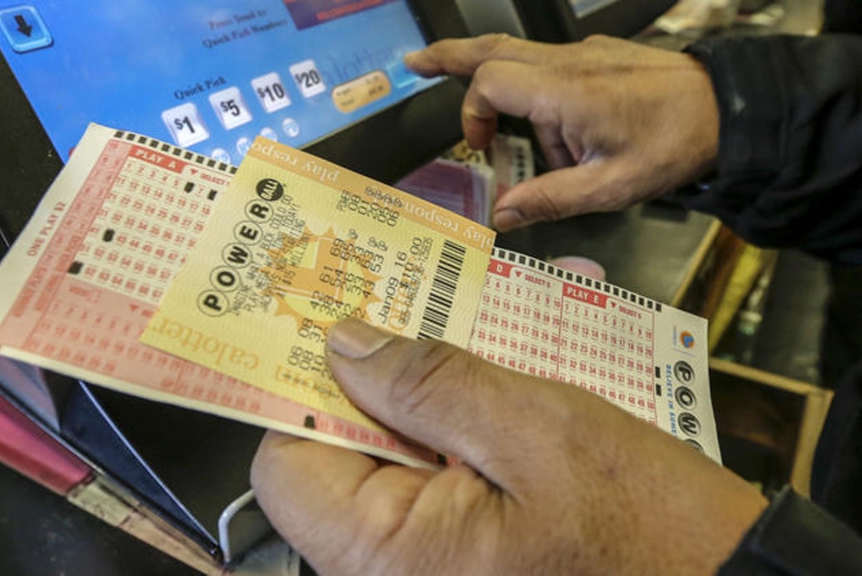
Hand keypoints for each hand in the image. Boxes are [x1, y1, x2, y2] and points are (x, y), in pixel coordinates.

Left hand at [251, 319, 766, 574]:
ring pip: (386, 461)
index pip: (287, 461)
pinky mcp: (457, 560)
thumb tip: (341, 342)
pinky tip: (500, 391)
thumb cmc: (643, 525)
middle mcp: (388, 574)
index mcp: (386, 556)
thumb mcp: (535, 429)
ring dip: (424, 399)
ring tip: (481, 350)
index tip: (348, 327)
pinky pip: (429, 483)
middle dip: (376, 383)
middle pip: (334, 457)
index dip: (309, 389)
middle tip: (420, 319)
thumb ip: (428, 383)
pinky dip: (454, 432)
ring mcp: (423, 570)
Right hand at [404, 35, 719, 231]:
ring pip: (519, 54)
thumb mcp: (610, 187)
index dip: (472, 115)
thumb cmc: (674, 145)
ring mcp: (584, 54)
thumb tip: (500, 216)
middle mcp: (567, 62)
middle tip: (417, 63)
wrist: (729, 108)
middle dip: (450, 56)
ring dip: (505, 91)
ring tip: (528, 144)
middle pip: (492, 48)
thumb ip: (550, 199)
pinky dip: (539, 93)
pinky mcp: (599, 56)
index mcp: (564, 91)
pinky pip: (551, 66)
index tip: (482, 149)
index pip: (489, 82)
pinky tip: (566, 133)